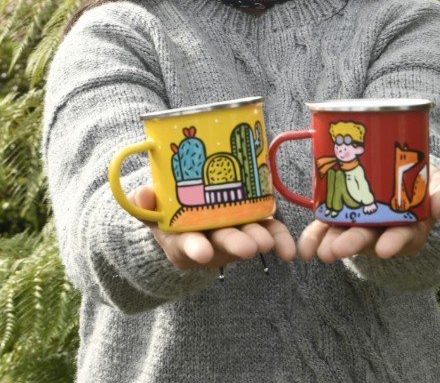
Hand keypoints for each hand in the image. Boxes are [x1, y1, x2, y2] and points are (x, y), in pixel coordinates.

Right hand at [129, 185, 295, 269]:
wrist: (184, 211)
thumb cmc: (164, 209)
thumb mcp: (149, 208)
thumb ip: (143, 202)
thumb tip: (142, 193)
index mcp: (180, 238)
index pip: (186, 246)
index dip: (195, 249)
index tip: (203, 253)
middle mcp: (208, 241)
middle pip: (221, 243)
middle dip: (234, 244)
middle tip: (249, 248)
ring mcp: (231, 234)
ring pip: (246, 237)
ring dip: (259, 239)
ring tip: (268, 242)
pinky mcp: (251, 225)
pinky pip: (267, 232)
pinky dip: (279, 239)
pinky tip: (289, 251)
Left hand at [297, 165, 439, 262]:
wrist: (405, 171)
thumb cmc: (426, 181)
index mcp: (413, 226)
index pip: (405, 237)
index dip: (395, 242)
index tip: (385, 249)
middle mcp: (386, 230)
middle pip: (370, 238)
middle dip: (353, 243)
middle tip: (337, 250)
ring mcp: (362, 225)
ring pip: (346, 235)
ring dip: (331, 243)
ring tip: (319, 251)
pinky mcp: (342, 217)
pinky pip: (327, 228)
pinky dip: (315, 237)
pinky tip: (305, 249)